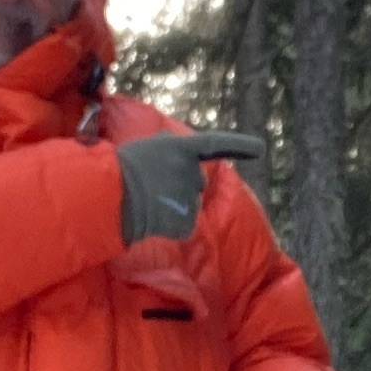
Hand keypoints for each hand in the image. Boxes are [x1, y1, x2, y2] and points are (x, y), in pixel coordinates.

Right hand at [120, 131, 262, 243]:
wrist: (109, 196)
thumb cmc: (119, 172)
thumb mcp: (146, 149)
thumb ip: (169, 152)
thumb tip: (182, 155)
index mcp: (180, 149)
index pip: (216, 144)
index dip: (240, 145)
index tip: (261, 148)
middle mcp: (191, 172)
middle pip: (196, 182)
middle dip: (180, 186)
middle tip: (152, 188)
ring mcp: (191, 198)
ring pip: (189, 205)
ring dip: (173, 206)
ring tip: (148, 203)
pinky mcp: (186, 223)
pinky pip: (184, 226)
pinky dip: (170, 226)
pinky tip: (153, 220)